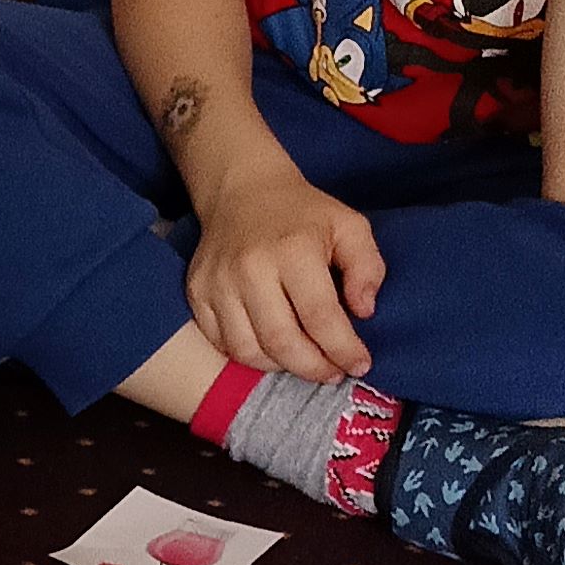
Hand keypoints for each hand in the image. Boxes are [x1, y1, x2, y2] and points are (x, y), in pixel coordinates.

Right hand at [185, 165, 384, 382]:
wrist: (241, 191)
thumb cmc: (302, 213)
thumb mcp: (350, 226)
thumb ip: (367, 267)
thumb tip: (363, 312)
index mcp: (293, 250)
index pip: (319, 316)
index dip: (342, 348)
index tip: (359, 365)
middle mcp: (250, 269)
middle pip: (281, 341)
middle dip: (312, 367)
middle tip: (332, 373)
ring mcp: (218, 284)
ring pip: (247, 351)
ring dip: (280, 366)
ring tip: (303, 361)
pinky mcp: (197, 294)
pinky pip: (222, 344)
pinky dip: (249, 356)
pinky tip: (271, 349)